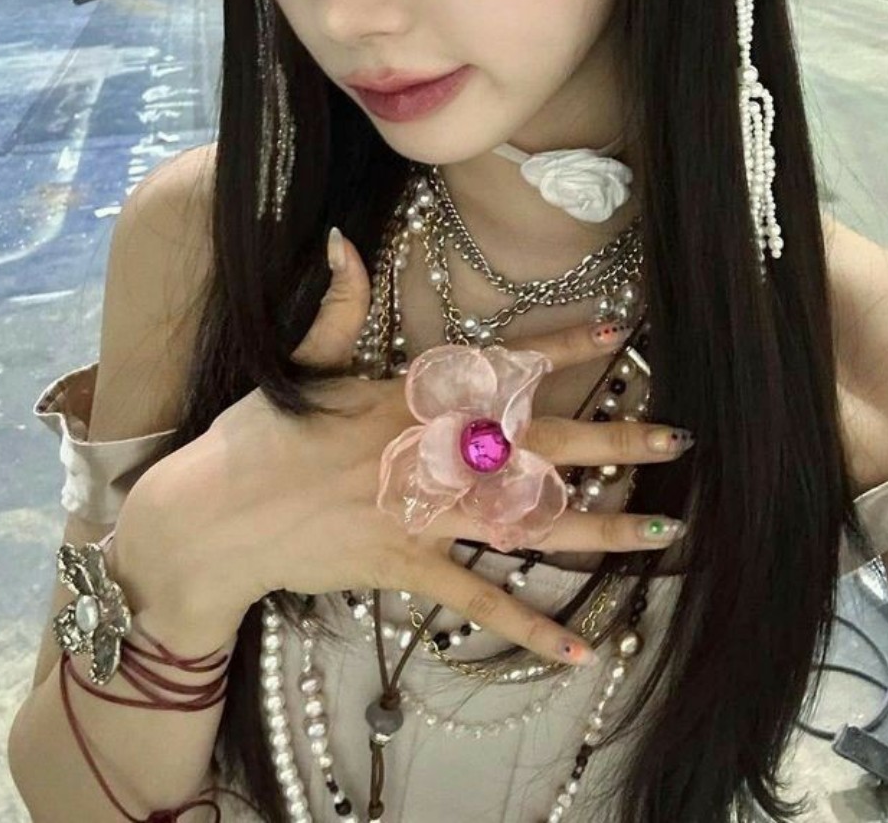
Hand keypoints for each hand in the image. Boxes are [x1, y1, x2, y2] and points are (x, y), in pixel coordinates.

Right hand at [115, 231, 690, 667]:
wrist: (211, 520)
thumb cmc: (255, 435)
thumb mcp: (298, 363)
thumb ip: (333, 303)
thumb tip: (341, 238)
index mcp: (407, 398)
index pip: (498, 366)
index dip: (561, 345)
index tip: (619, 328)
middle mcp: (427, 453)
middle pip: (534, 446)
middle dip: (611, 441)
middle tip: (676, 440)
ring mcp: (421, 514)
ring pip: (525, 521)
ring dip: (597, 528)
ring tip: (659, 533)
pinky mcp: (405, 566)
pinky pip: (475, 600)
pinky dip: (525, 625)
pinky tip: (576, 649)